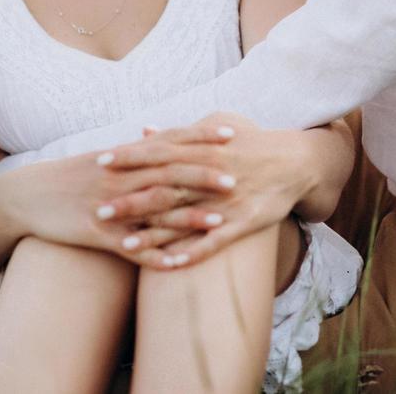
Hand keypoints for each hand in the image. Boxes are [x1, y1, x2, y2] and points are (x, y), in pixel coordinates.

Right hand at [0, 144, 236, 260]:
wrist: (26, 195)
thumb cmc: (70, 176)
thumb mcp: (105, 158)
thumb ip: (138, 151)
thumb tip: (166, 138)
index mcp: (125, 155)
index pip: (170, 139)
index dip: (200, 135)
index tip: (231, 133)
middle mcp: (120, 177)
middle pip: (169, 173)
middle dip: (203, 175)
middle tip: (236, 179)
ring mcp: (109, 205)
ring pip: (155, 209)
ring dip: (188, 216)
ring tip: (220, 221)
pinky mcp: (96, 234)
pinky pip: (130, 247)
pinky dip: (154, 256)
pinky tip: (179, 265)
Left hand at [95, 112, 313, 269]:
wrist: (296, 161)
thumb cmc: (251, 145)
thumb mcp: (216, 130)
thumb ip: (178, 134)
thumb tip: (144, 130)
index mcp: (203, 149)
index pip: (159, 151)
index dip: (130, 157)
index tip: (100, 162)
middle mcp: (211, 175)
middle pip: (165, 187)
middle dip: (131, 199)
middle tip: (99, 210)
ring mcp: (226, 201)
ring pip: (185, 219)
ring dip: (154, 234)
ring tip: (123, 246)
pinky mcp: (243, 222)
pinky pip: (214, 241)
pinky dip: (192, 253)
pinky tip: (169, 266)